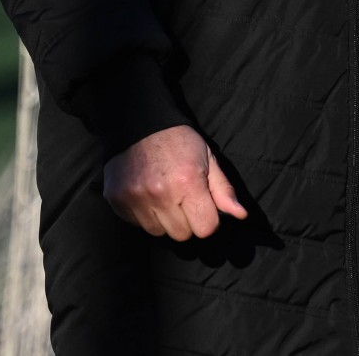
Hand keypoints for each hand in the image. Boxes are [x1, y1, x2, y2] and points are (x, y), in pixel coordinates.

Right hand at [102, 124, 247, 240]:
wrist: (139, 123)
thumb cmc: (180, 142)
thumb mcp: (208, 159)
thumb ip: (224, 190)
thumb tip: (241, 215)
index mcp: (188, 183)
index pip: (205, 229)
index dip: (207, 219)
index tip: (202, 206)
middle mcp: (161, 194)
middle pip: (182, 235)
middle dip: (186, 221)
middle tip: (181, 198)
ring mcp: (136, 199)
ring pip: (158, 232)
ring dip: (164, 219)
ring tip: (163, 196)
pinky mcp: (117, 200)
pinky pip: (137, 224)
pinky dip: (143, 215)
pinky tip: (146, 194)